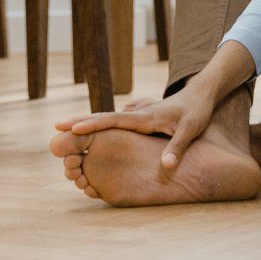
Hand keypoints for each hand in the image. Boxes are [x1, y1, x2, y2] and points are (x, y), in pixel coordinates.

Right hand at [54, 89, 215, 169]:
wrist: (203, 92)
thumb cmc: (197, 111)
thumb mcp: (191, 130)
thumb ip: (177, 147)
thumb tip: (166, 167)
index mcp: (145, 118)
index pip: (113, 121)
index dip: (92, 125)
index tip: (71, 127)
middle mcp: (139, 114)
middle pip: (104, 118)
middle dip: (81, 121)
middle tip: (57, 125)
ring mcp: (140, 114)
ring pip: (109, 119)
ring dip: (89, 122)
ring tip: (69, 127)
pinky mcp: (144, 116)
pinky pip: (118, 121)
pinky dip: (104, 123)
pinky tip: (97, 126)